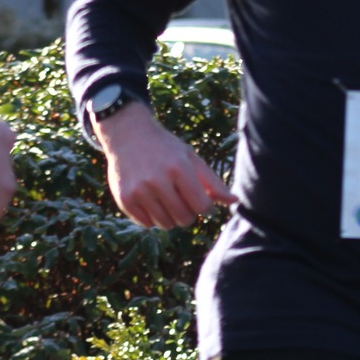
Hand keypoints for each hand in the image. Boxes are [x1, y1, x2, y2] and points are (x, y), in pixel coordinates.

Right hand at [97, 103, 235, 228]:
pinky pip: (147, 224)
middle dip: (188, 212)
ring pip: (166, 225)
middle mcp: (157, 180)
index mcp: (179, 168)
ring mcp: (139, 191)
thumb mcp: (191, 158)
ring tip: (166, 198)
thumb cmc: (166, 149)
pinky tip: (151, 200)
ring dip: (170, 216)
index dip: (204, 206)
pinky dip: (153, 217)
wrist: (128, 135)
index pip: (202, 207)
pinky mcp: (124, 199)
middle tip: (181, 197)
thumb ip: (213, 182)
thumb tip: (235, 201)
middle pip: (185, 219)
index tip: (199, 198)